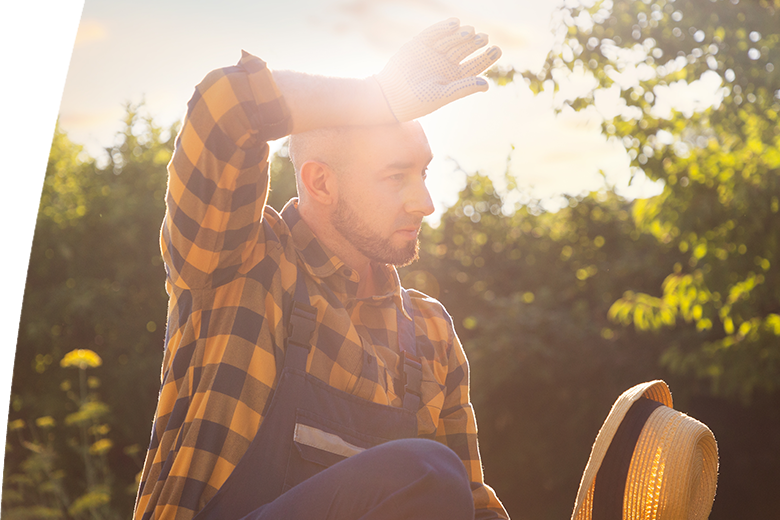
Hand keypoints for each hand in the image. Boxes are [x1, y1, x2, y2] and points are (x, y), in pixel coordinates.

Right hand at [374, 18, 501, 121]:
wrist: (388, 96)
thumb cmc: (415, 101)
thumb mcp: (441, 96)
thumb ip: (463, 88)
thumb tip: (487, 85)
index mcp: (454, 78)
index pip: (474, 66)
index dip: (486, 57)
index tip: (497, 49)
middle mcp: (445, 63)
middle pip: (465, 49)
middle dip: (475, 43)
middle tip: (483, 38)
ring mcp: (433, 52)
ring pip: (452, 40)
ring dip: (462, 35)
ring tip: (470, 33)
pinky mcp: (419, 44)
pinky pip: (434, 33)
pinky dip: (444, 27)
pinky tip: (455, 24)